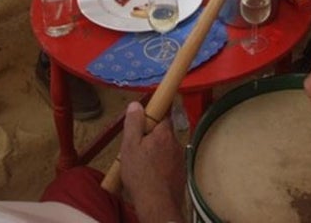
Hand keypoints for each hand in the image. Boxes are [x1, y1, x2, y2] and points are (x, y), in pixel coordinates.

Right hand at [119, 102, 184, 222]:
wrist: (157, 204)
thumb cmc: (141, 175)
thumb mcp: (130, 146)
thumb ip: (134, 124)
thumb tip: (136, 105)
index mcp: (164, 134)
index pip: (163, 116)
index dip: (152, 118)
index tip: (143, 123)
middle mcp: (176, 144)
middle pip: (164, 134)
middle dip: (151, 138)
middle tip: (136, 149)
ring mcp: (180, 159)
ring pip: (166, 150)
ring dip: (156, 153)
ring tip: (141, 166)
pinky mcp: (181, 173)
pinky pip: (169, 164)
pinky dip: (161, 166)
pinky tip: (150, 176)